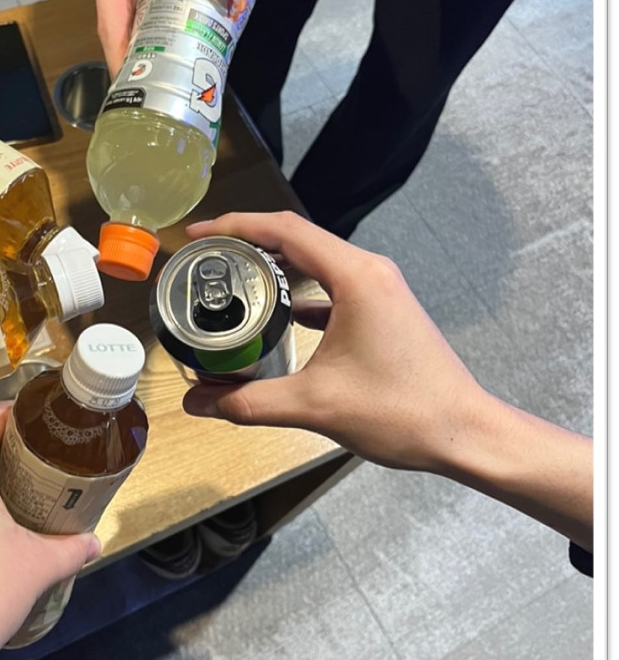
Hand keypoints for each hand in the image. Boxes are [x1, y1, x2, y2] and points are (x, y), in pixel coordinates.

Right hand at [176, 212, 495, 474]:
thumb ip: (248, 402)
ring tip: (231, 279)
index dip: (234, 226)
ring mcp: (380, 290)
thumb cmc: (402, 411)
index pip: (285, 231)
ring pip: (316, 261)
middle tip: (204, 258)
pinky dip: (299, 291)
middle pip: (298, 238)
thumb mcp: (315, 406)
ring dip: (273, 265)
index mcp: (356, 278)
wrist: (464, 433)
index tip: (196, 235)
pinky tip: (276, 313)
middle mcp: (371, 273)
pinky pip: (332, 285)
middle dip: (247, 243)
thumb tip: (196, 403)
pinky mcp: (383, 310)